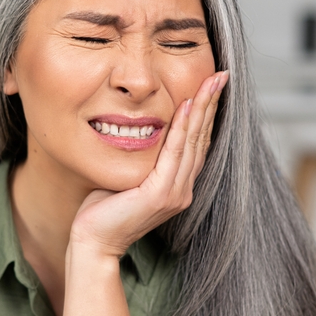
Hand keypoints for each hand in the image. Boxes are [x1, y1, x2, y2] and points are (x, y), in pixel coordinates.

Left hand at [68, 70, 227, 258]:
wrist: (94, 241)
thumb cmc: (104, 208)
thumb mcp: (127, 174)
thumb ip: (141, 155)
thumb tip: (136, 126)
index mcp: (178, 185)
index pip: (198, 142)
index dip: (207, 113)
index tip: (213, 85)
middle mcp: (183, 189)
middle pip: (203, 138)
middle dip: (212, 104)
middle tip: (221, 75)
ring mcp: (175, 193)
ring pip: (193, 142)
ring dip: (203, 109)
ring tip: (210, 82)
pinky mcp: (161, 195)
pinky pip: (174, 154)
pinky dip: (182, 128)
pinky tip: (186, 106)